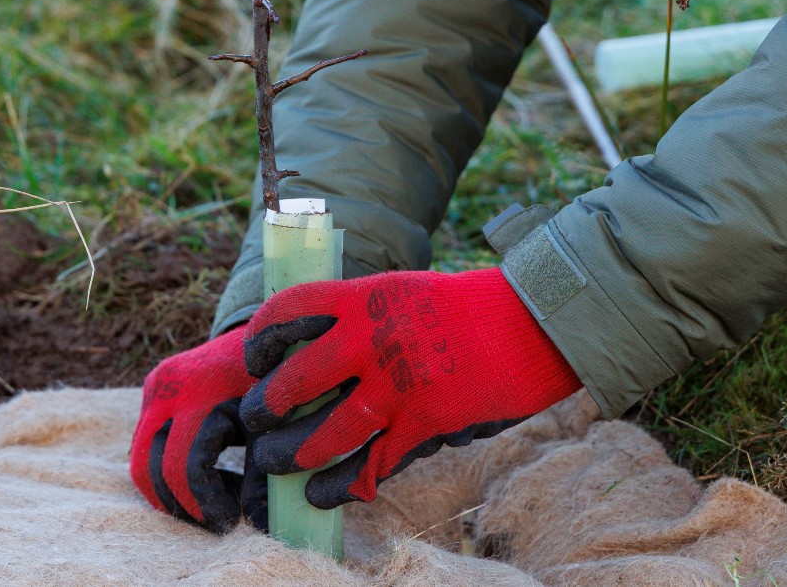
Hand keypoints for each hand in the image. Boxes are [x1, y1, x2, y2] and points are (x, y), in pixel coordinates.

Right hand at [130, 327, 265, 532]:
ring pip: (139, 460)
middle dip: (183, 505)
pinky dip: (168, 469)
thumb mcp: (278, 425)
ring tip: (216, 500)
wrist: (266, 330)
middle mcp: (168, 386)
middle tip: (218, 521)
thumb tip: (258, 526)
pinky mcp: (151, 389)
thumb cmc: (280, 380)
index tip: (231, 522)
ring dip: (171, 492)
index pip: (184, 466)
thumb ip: (267, 474)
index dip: (206, 503)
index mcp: (203, 391)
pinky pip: (144, 444)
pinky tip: (210, 474)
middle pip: (149, 468)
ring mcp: (154, 385)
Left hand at [240, 267, 581, 508]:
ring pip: (324, 434)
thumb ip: (361, 318)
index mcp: (365, 298)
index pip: (288, 311)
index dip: (259, 339)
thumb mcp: (403, 292)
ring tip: (276, 465)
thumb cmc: (468, 307)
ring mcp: (399, 384)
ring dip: (293, 456)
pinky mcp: (426, 423)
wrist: (534, 321)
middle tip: (254, 422)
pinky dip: (342, 485)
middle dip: (263, 410)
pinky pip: (371, 465)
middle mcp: (373, 339)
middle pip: (293, 383)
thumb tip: (314, 348)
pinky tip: (322, 493)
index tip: (252, 359)